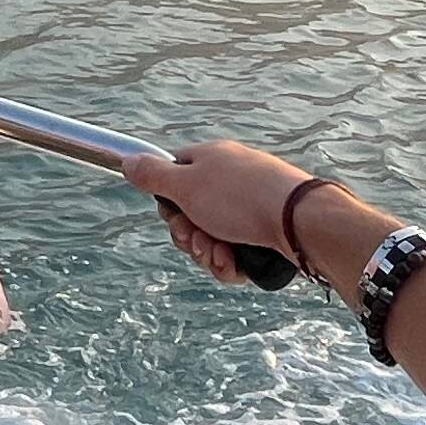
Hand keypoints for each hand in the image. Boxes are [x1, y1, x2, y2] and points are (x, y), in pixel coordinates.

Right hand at [121, 140, 398, 288]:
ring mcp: (248, 209)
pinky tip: (235, 263)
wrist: (298, 222)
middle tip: (198, 239)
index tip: (174, 216)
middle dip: (188, 236)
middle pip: (189, 215)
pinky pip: (234, 253)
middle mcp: (229, 182)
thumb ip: (153, 176)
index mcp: (210, 161)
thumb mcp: (186, 185)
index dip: (168, 205)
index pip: (173, 179)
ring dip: (208, 253)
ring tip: (222, 254)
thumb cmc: (239, 198)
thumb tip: (127, 161)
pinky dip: (230, 263)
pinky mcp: (264, 234)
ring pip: (210, 239)